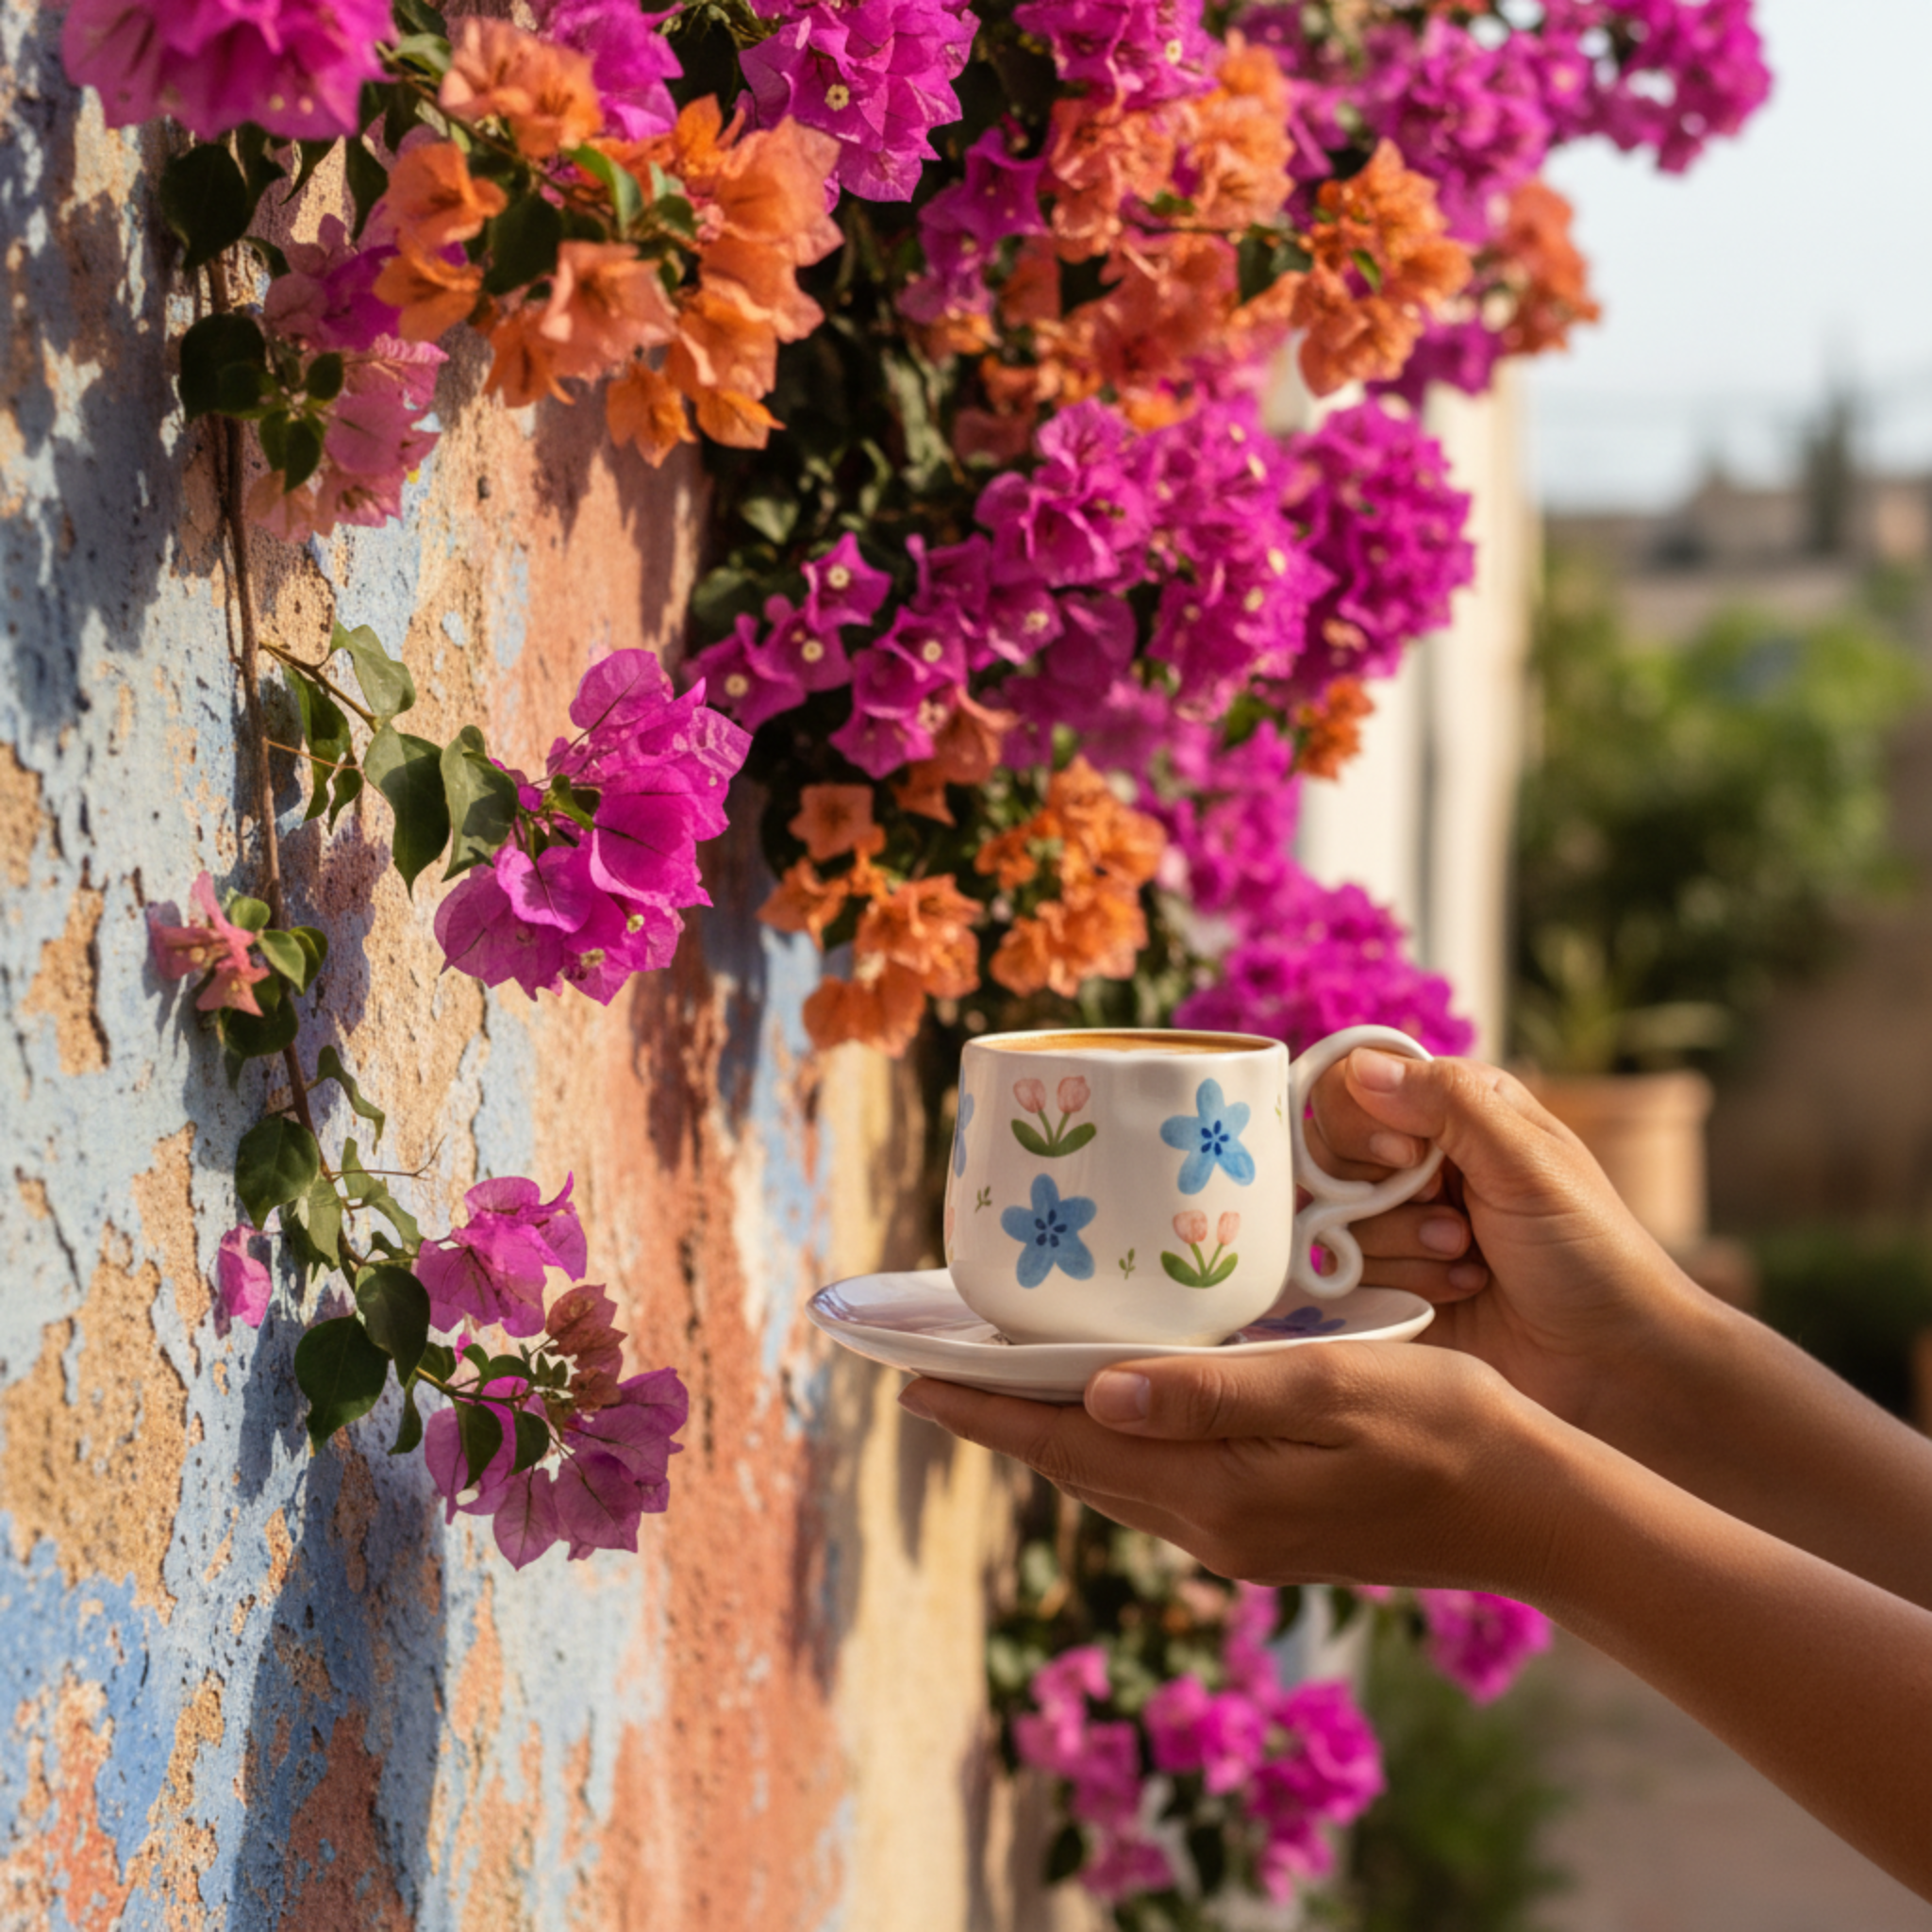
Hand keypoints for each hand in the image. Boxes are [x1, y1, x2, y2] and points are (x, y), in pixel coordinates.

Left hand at [898, 1341, 1563, 1594]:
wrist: (1537, 1511)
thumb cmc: (1448, 1428)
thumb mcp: (1331, 1389)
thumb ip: (1212, 1395)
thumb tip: (1097, 1395)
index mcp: (1219, 1495)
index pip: (1069, 1447)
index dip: (987, 1412)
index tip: (913, 1382)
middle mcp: (1216, 1531)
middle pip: (1079, 1468)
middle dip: (1004, 1422)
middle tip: (938, 1372)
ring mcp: (1244, 1540)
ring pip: (1117, 1482)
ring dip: (1055, 1436)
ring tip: (1003, 1386)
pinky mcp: (1271, 1533)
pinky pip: (1162, 1488)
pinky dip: (1116, 1448)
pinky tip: (1112, 1411)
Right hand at [1307, 1052, 1710, 1434]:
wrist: (1610, 1359)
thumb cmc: (1588, 1249)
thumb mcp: (1526, 1161)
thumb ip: (1446, 1102)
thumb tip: (1363, 1066)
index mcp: (1455, 1109)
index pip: (1356, 1085)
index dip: (1363, 1121)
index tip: (1405, 1157)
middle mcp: (1418, 1161)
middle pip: (1331, 1153)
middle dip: (1388, 1194)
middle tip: (1456, 1223)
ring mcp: (1398, 1224)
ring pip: (1334, 1218)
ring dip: (1405, 1245)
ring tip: (1468, 1261)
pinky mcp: (1386, 1284)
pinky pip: (1345, 1274)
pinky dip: (1402, 1283)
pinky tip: (1456, 1292)